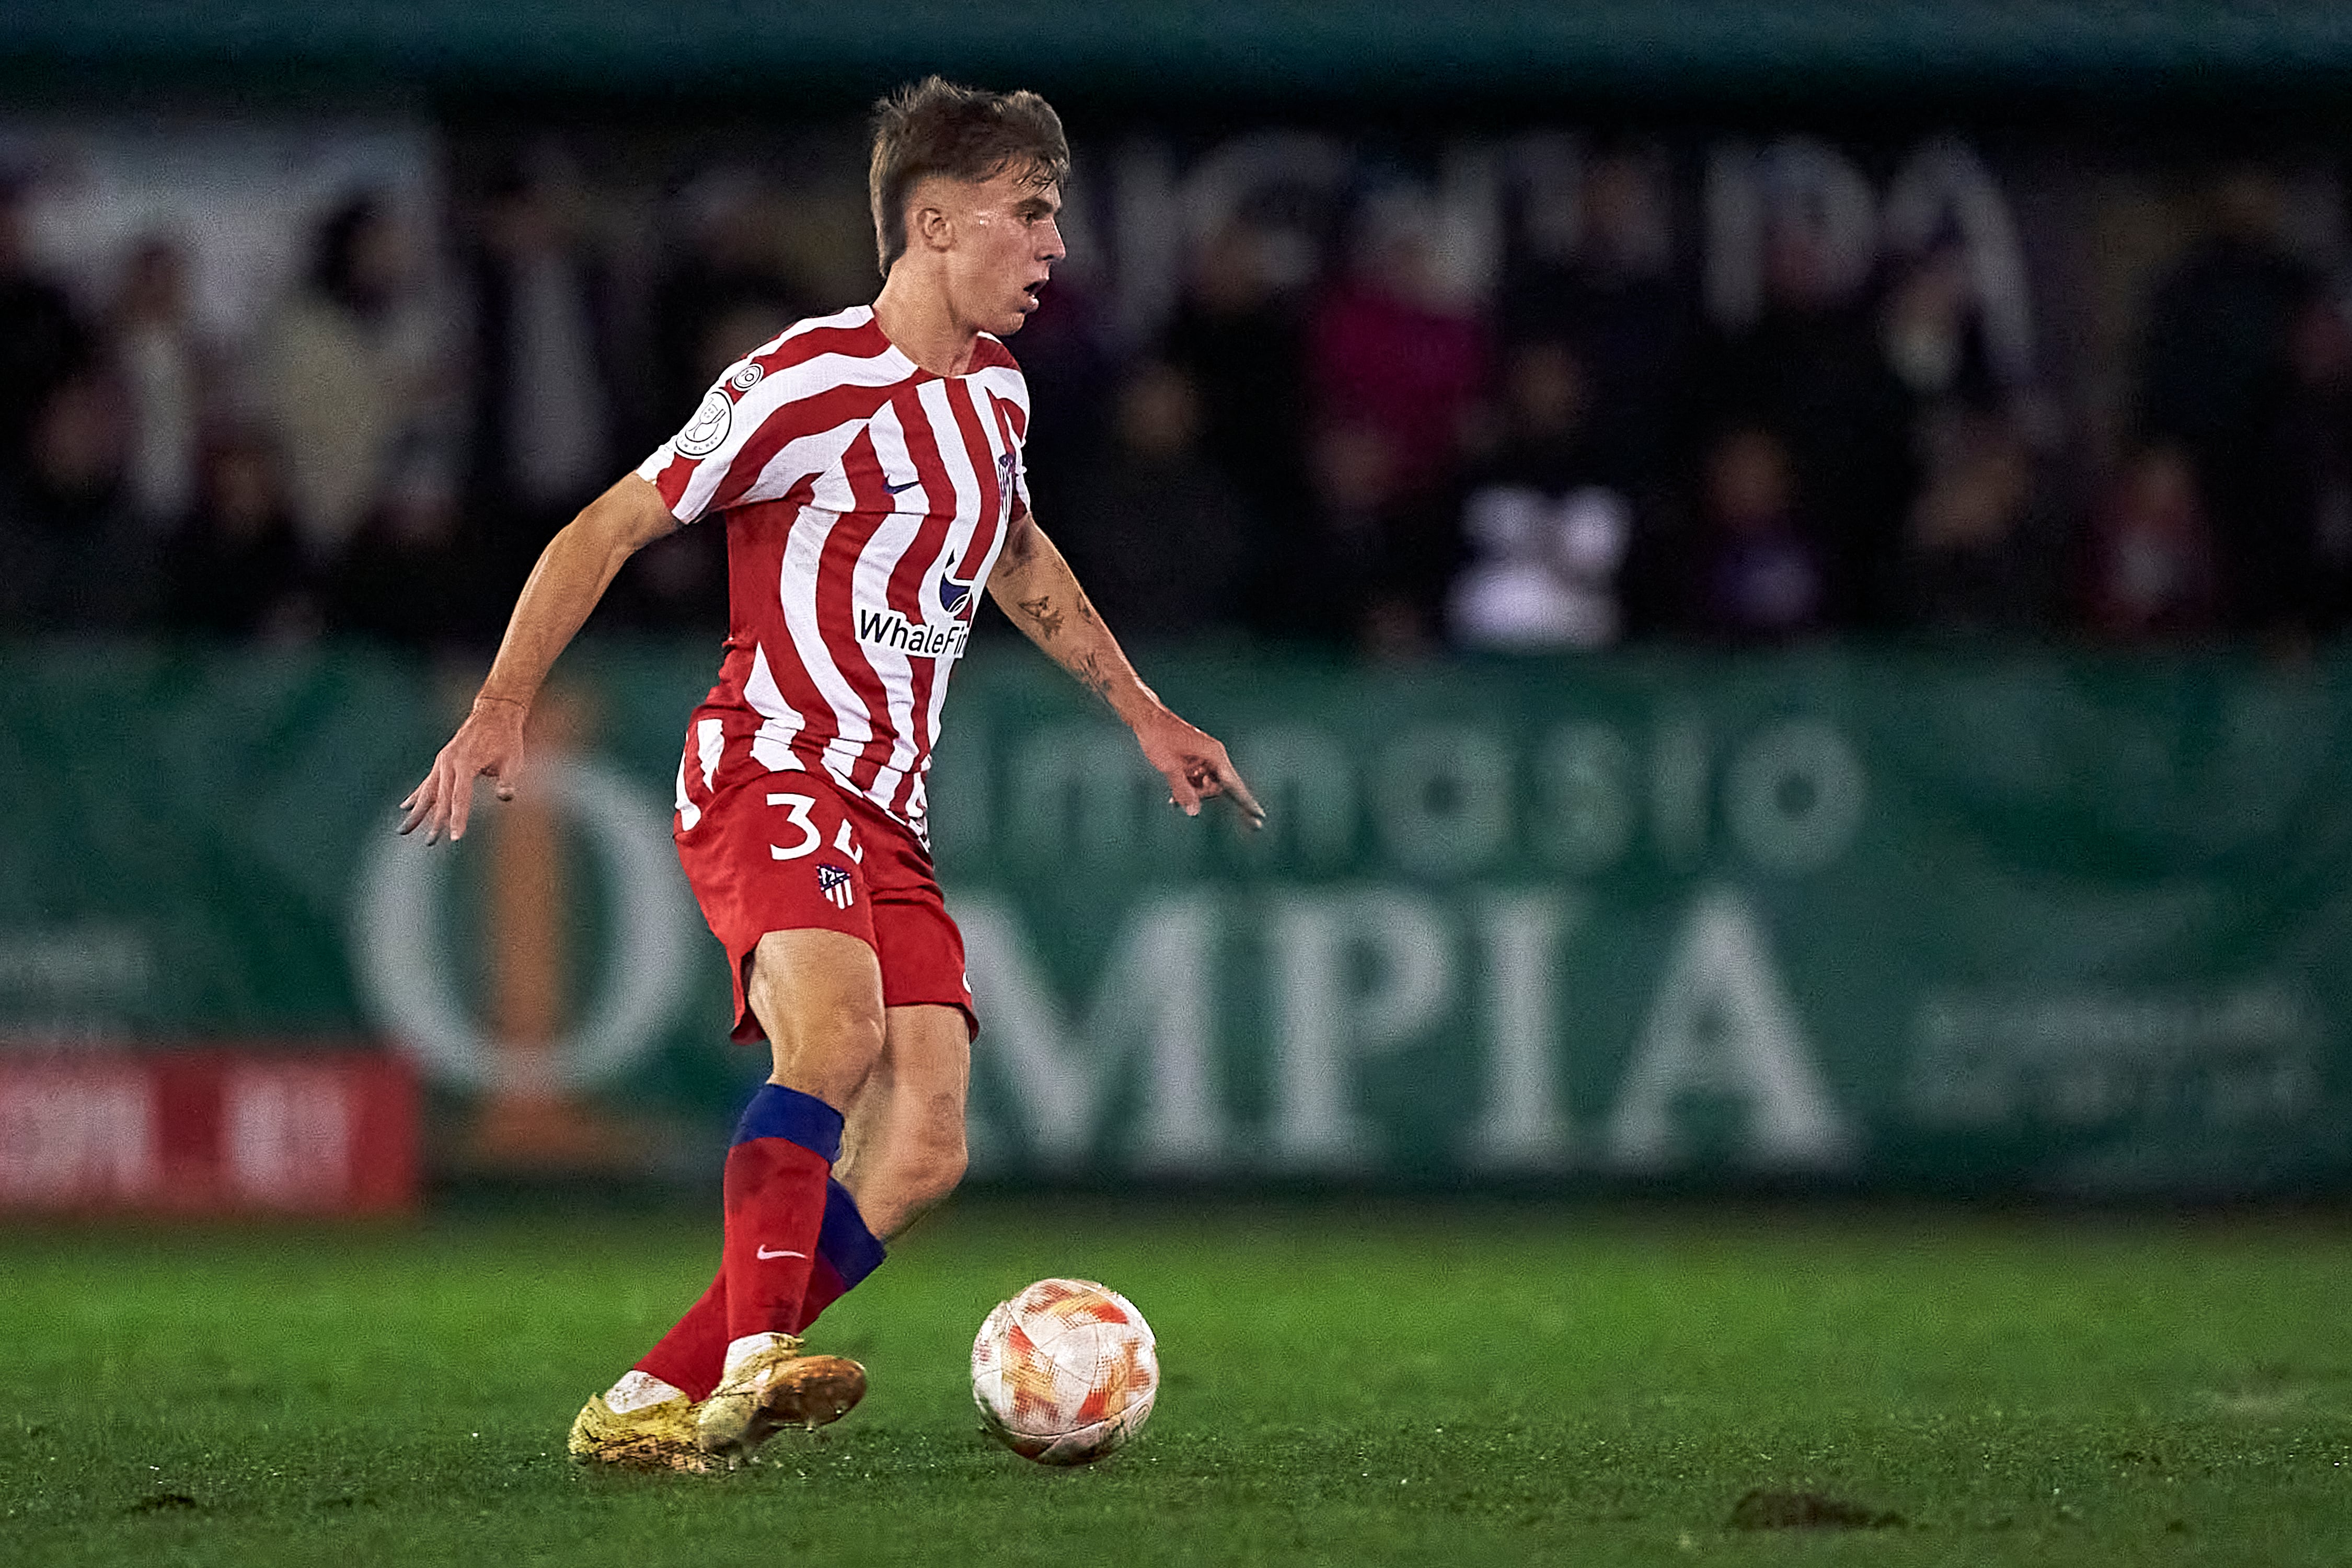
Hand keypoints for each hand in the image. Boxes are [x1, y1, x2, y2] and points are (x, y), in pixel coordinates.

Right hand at [397, 696, 528, 843]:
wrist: (494, 712)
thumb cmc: (506, 738)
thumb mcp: (513, 759)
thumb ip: (507, 780)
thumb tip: (506, 797)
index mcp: (465, 763)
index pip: (460, 798)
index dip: (458, 818)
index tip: (455, 837)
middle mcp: (449, 762)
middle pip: (440, 798)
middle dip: (435, 822)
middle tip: (431, 843)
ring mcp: (442, 761)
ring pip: (427, 791)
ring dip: (417, 812)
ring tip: (404, 831)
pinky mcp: (442, 761)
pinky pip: (427, 782)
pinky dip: (417, 795)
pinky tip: (406, 807)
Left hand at [1134, 708, 1265, 829]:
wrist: (1148, 719)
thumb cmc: (1159, 737)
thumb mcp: (1169, 767)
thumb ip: (1183, 791)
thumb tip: (1194, 811)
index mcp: (1214, 754)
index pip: (1234, 784)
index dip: (1247, 803)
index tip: (1259, 817)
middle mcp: (1214, 755)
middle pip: (1219, 786)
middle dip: (1202, 796)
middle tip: (1181, 801)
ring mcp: (1206, 757)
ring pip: (1208, 784)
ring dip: (1193, 792)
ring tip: (1173, 798)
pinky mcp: (1197, 759)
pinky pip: (1199, 779)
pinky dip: (1189, 788)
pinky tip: (1174, 797)